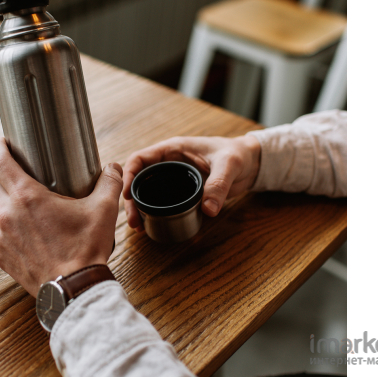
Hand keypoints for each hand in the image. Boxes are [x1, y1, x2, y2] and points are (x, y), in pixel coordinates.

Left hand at [0, 138, 122, 295]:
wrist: (74, 289)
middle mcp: (7, 215)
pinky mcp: (1, 257)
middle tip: (16, 173)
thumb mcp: (103, 210)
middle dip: (0, 175)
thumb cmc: (85, 249)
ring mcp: (0, 238)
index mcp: (27, 197)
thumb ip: (109, 182)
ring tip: (11, 200)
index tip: (1, 143)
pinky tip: (16, 228)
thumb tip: (112, 167)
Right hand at [122, 135, 260, 231]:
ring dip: (139, 208)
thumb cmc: (238, 154)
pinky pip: (161, 201)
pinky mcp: (181, 191)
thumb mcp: (229, 165)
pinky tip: (150, 226)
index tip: (126, 194)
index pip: (140, 159)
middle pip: (139, 179)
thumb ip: (218, 185)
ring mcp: (174, 178)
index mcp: (172, 149)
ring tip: (138, 227)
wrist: (251, 162)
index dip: (128, 175)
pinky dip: (152, 212)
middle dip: (131, 199)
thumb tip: (208, 210)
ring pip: (147, 192)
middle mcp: (168, 163)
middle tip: (133, 220)